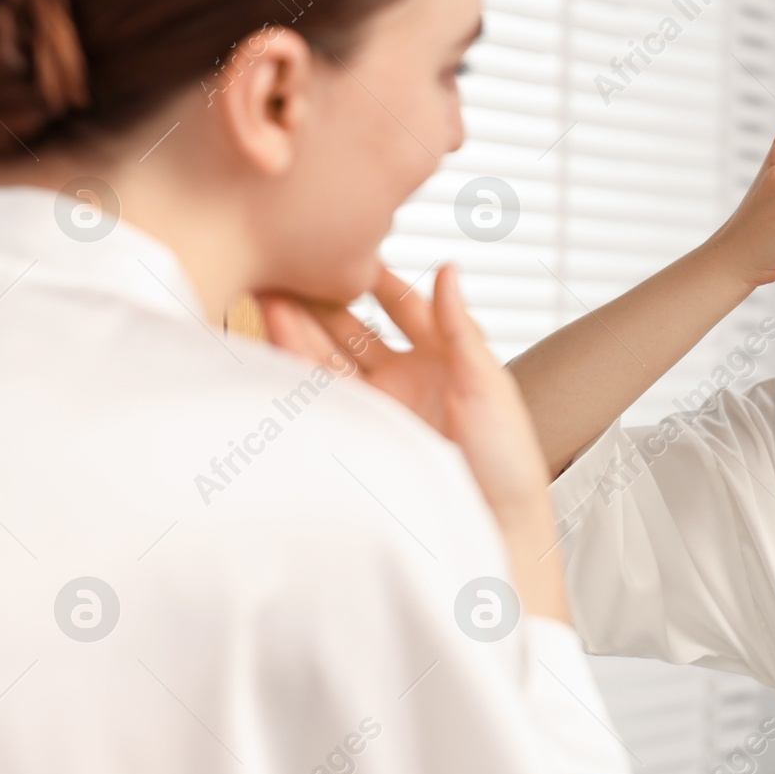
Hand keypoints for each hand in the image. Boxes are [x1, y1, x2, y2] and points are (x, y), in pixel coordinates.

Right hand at [259, 265, 569, 621]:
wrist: (492, 527)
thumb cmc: (507, 458)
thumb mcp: (488, 385)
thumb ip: (460, 328)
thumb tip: (449, 267)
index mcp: (445, 358)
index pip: (404, 306)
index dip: (376, 278)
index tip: (347, 246)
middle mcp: (406, 379)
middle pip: (356, 329)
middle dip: (322, 300)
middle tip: (288, 266)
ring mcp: (379, 407)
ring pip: (330, 356)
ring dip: (299, 325)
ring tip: (266, 291)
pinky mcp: (358, 434)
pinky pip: (321, 392)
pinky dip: (295, 362)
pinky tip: (272, 331)